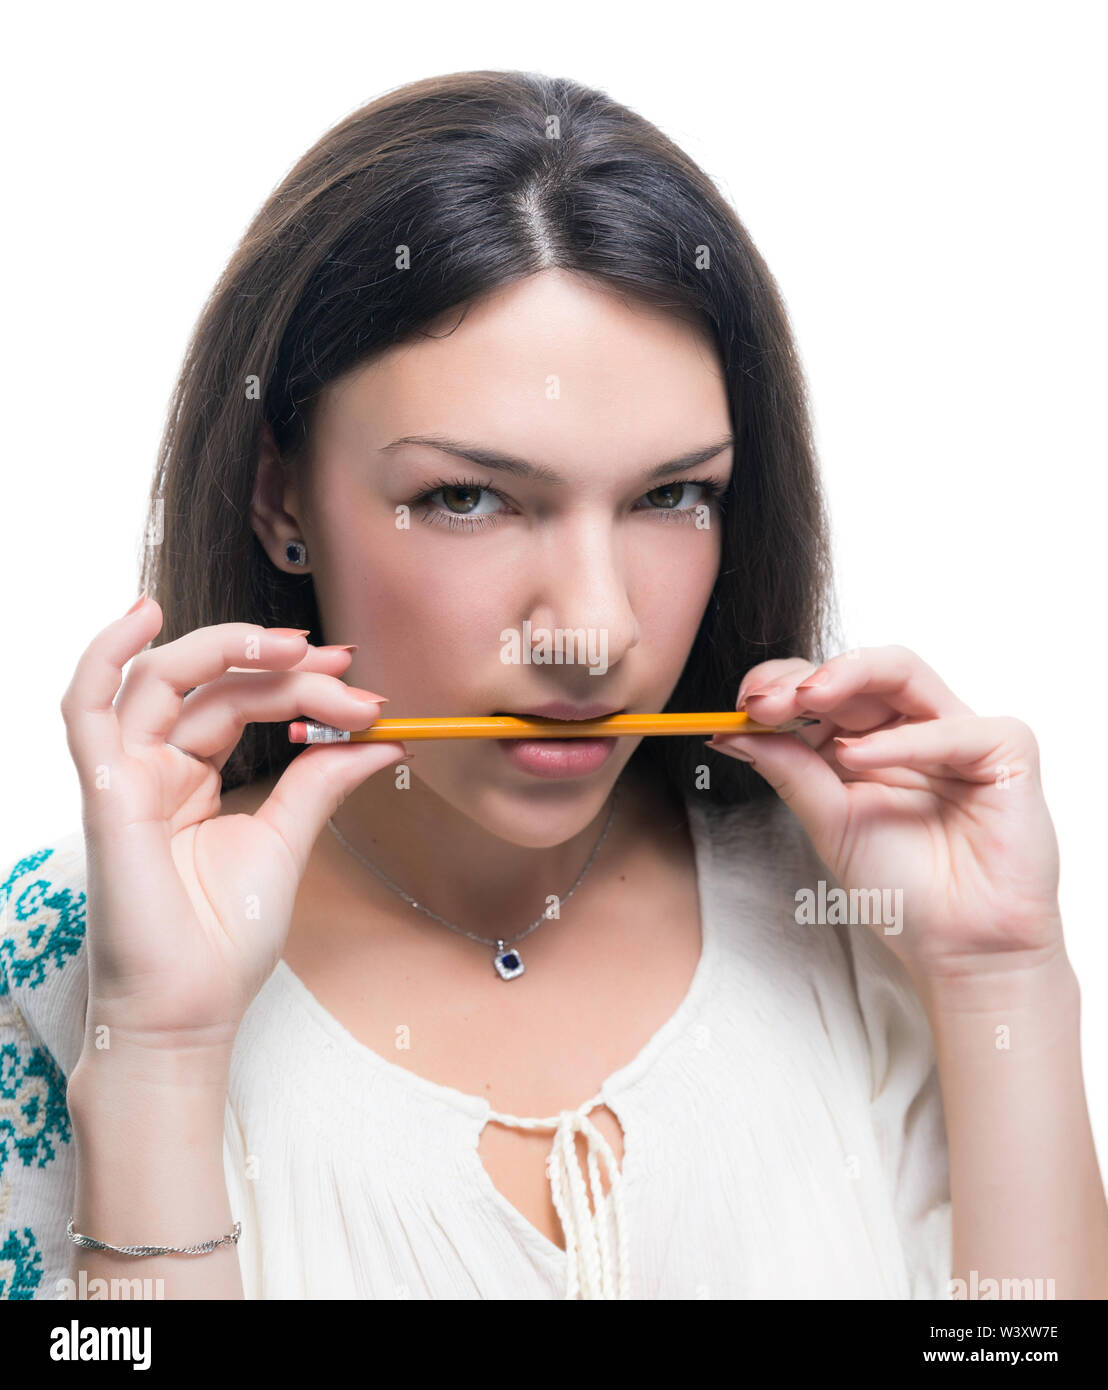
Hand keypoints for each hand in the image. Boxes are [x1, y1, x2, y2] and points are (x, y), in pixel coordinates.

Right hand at [60, 598, 407, 1050]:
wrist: (190, 1011)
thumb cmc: (225, 940)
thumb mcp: (287, 840)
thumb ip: (322, 780)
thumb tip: (383, 736)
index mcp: (192, 777)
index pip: (243, 703)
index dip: (302, 687)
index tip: (368, 694)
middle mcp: (156, 767)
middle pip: (214, 685)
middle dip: (282, 669)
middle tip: (344, 669)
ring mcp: (127, 776)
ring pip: (163, 680)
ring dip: (226, 649)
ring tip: (291, 646)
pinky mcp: (105, 794)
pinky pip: (86, 710)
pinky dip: (105, 656)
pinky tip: (143, 616)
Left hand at [706, 645, 1063, 982]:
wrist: (960, 948)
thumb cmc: (902, 888)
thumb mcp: (829, 821)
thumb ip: (789, 772)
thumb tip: (730, 730)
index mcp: (870, 740)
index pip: (823, 690)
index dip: (781, 688)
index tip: (739, 707)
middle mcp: (913, 726)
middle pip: (858, 673)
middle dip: (804, 681)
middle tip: (762, 701)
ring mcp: (960, 732)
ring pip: (903, 671)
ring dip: (847, 677)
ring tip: (804, 699)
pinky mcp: (1006, 749)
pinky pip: (951, 728)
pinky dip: (900, 741)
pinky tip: (856, 756)